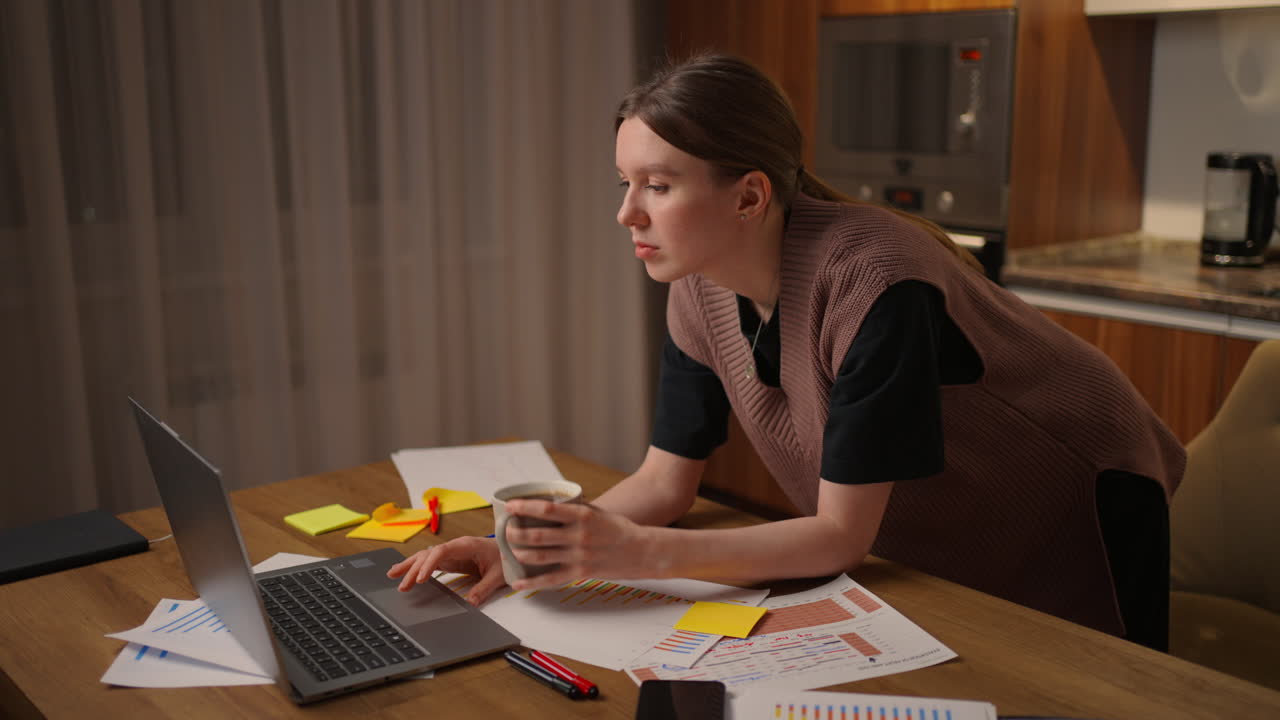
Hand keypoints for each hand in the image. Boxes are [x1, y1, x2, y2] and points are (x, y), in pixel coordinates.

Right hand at [386, 536, 506, 605]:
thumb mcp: (498, 575)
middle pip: (429, 555)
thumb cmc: (506, 557)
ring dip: (410, 566)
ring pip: (425, 557)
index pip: (442, 551)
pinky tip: (405, 574)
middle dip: (414, 569)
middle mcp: (456, 547)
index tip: (421, 578)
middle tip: (403, 585)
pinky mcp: (450, 560)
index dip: (429, 564)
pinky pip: (430, 562)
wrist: (511, 549)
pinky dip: (417, 567)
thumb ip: (483, 589)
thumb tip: (471, 604)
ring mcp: (451, 552)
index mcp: (467, 545)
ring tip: (392, 575)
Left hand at [502, 500, 651, 590]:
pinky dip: (532, 582)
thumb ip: (575, 510)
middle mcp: (579, 535)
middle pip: (538, 534)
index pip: (548, 509)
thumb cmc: (619, 529)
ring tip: (508, 549)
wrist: (642, 551)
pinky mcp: (580, 572)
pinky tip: (518, 582)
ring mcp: (579, 556)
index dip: (525, 507)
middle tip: (505, 529)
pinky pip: (551, 579)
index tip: (510, 506)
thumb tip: (548, 506)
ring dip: (519, 553)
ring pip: (540, 556)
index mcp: (583, 516)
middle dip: (516, 532)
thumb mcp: (598, 512)